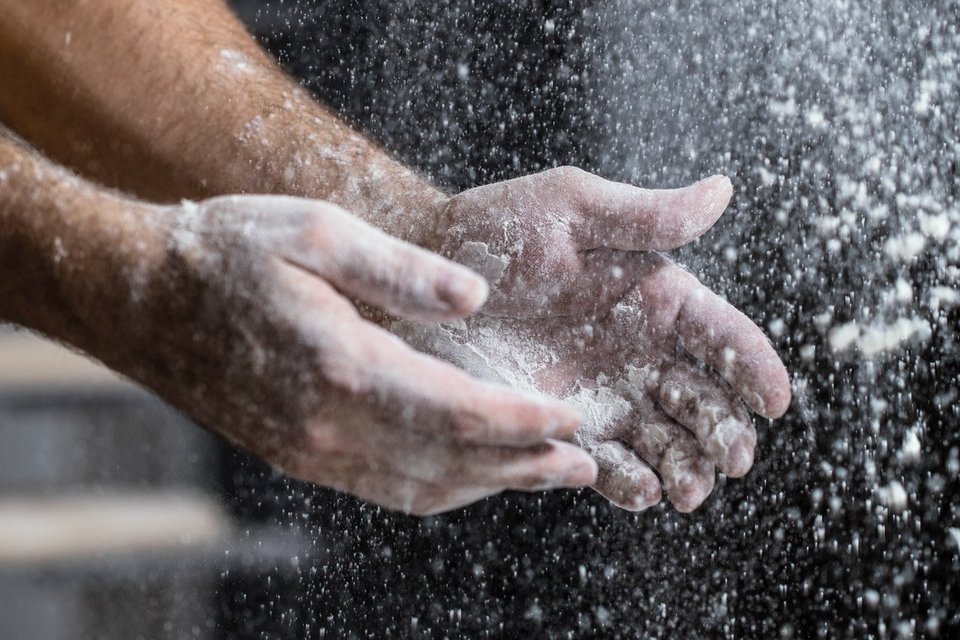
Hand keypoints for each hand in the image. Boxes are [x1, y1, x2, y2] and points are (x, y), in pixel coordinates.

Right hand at [94, 195, 598, 514]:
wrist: (142, 297)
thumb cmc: (229, 252)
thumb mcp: (315, 231)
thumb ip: (400, 269)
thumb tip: (474, 299)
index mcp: (341, 363)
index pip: (457, 410)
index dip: (522, 419)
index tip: (572, 416)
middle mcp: (326, 422)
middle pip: (448, 462)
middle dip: (523, 464)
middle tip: (584, 462)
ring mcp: (308, 448)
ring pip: (418, 486)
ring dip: (488, 484)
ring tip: (544, 474)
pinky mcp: (296, 455)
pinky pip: (383, 487)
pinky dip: (438, 487)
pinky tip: (469, 474)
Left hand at [397, 168, 790, 511]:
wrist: (420, 281)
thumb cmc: (494, 230)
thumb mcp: (569, 209)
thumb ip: (645, 216)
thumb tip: (723, 191)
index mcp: (655, 297)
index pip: (721, 336)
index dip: (754, 367)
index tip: (775, 401)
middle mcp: (638, 352)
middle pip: (703, 401)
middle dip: (723, 431)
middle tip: (729, 458)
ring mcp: (604, 394)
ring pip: (665, 442)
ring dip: (685, 468)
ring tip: (685, 487)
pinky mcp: (562, 427)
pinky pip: (606, 464)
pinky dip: (629, 482)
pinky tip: (639, 491)